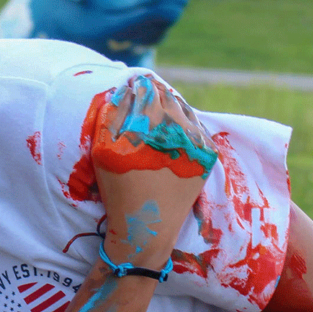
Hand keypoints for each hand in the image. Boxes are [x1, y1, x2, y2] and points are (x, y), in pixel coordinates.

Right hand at [92, 75, 212, 270]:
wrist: (146, 226)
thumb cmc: (119, 188)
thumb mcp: (104, 150)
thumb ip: (112, 114)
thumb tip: (124, 90)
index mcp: (149, 124)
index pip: (146, 91)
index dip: (138, 86)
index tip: (134, 85)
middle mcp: (176, 129)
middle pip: (167, 97)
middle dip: (155, 93)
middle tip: (146, 92)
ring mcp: (196, 142)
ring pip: (185, 109)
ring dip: (172, 105)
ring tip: (160, 109)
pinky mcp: (208, 155)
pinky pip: (197, 128)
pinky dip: (186, 124)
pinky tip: (174, 128)